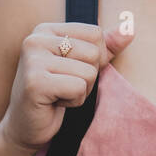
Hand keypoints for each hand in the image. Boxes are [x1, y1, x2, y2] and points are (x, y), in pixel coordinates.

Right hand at [0, 22, 133, 155]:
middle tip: (63, 86)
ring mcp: (32, 60)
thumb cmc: (56, 93)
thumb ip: (105, 46)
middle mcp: (35, 39)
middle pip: (94, 52)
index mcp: (46, 29)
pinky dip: (73, 101)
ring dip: (81, 91)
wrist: (26, 127)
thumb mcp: (82, 64)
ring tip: (59, 95)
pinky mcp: (35, 82)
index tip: (70, 71)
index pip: (95, 33)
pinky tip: (54, 103)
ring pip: (88, 72)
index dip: (94, 58)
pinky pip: (78, 88)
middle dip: (87, 76)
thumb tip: (129, 29)